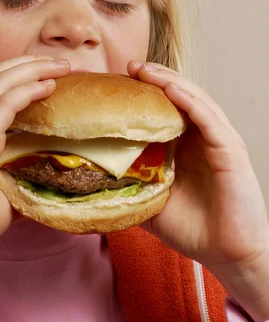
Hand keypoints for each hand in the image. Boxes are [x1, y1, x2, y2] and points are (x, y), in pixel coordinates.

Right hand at [0, 56, 69, 305]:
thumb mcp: (4, 184)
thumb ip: (24, 170)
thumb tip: (53, 172)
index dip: (22, 71)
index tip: (52, 72)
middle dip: (32, 62)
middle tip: (62, 62)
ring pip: (3, 80)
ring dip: (35, 68)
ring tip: (63, 66)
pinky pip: (7, 102)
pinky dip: (29, 89)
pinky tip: (49, 86)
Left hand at [128, 61, 268, 320]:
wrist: (228, 255)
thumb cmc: (193, 229)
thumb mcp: (150, 203)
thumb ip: (128, 188)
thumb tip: (91, 184)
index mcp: (185, 145)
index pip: (165, 108)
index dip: (144, 91)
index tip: (117, 80)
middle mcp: (202, 137)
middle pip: (179, 95)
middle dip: (155, 78)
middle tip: (129, 66)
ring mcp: (217, 140)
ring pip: (193, 99)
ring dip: (169, 81)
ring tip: (145, 69)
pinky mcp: (230, 149)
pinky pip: (208, 118)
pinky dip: (189, 101)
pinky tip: (171, 89)